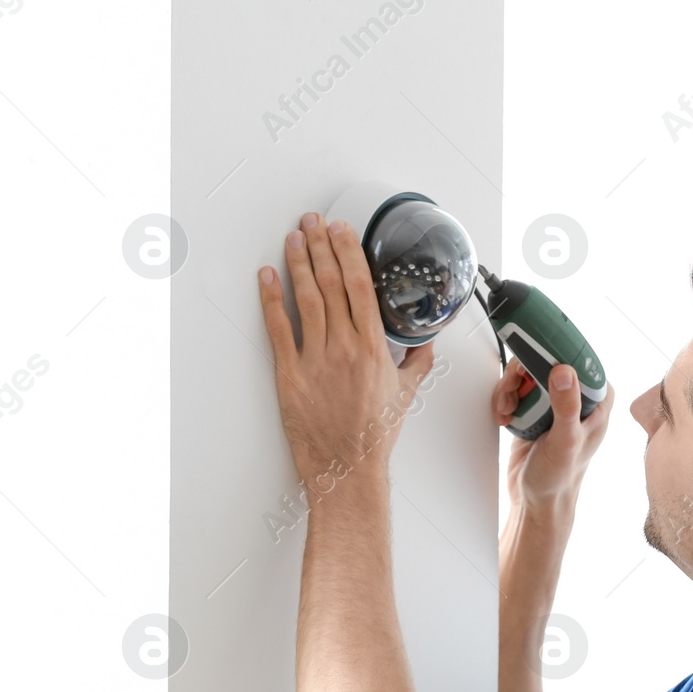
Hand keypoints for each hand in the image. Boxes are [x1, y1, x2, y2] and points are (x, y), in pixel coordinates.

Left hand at [258, 211, 435, 486]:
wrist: (347, 470)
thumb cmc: (374, 437)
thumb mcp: (406, 395)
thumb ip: (417, 362)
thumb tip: (425, 342)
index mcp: (374, 348)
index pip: (360, 286)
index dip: (348, 252)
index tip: (342, 230)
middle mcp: (345, 349)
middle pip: (331, 284)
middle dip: (320, 246)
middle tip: (311, 221)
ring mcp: (315, 361)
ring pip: (306, 299)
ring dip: (297, 263)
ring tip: (292, 238)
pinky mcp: (290, 376)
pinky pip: (279, 330)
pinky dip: (271, 300)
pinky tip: (266, 278)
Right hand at [493, 356, 613, 510]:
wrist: (537, 501)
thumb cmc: (560, 479)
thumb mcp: (565, 441)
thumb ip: (567, 406)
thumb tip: (563, 373)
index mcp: (596, 400)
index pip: (577, 358)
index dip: (554, 350)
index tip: (535, 349)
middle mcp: (577, 397)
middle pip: (545, 361)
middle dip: (523, 374)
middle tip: (515, 389)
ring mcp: (554, 403)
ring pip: (527, 374)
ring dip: (510, 389)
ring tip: (509, 409)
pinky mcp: (534, 410)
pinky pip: (515, 390)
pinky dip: (505, 399)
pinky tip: (507, 416)